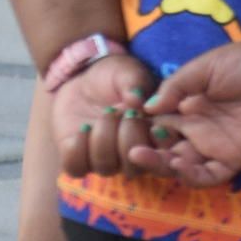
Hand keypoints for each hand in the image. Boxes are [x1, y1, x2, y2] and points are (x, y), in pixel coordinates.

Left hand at [50, 50, 161, 179]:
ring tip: (104, 114)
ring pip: (105, 167)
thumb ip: (135, 84)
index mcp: (151, 137)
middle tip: (122, 112)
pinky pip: (76, 168)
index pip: (163, 157)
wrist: (84, 78)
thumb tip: (137, 101)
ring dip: (103, 139)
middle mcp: (130, 154)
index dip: (159, 148)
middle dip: (128, 139)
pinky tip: (83, 128)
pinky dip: (78, 148)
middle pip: (133, 168)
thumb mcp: (128, 72)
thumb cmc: (114, 75)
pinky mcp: (77, 159)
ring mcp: (103, 159)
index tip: (151, 124)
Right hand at [132, 34, 240, 186]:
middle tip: (127, 141)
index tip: (118, 118)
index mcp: (188, 104)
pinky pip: (206, 175)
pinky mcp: (232, 159)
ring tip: (140, 152)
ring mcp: (213, 145)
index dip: (138, 123)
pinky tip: (174, 163)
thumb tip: (148, 107)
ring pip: (178, 164)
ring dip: (158, 163)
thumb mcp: (206, 67)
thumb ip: (177, 85)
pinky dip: (188, 175)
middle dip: (143, 146)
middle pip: (162, 146)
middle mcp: (197, 128)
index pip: (156, 121)